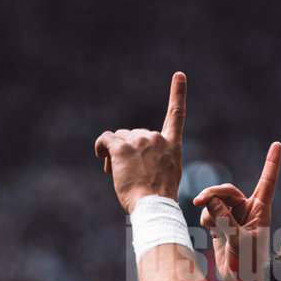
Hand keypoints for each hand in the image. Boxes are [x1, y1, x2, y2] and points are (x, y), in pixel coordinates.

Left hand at [95, 72, 186, 212]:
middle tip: (128, 172)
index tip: (179, 75)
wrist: (154, 206)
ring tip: (119, 173)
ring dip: (116, 152)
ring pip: (119, 138)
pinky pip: (105, 139)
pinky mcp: (122, 148)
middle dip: (129, 149)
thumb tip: (124, 155)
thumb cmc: (158, 198)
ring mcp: (139, 141)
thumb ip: (154, 158)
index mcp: (172, 145)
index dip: (178, 93)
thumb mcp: (166, 175)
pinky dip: (101, 147)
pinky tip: (102, 157)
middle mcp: (157, 138)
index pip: (176, 114)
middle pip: (135, 134)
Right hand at [193, 142, 280, 280]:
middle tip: (199, 201)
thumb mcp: (238, 240)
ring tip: (209, 226)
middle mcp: (248, 209)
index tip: (277, 144)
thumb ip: (224, 219)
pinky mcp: (220, 224)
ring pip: (215, 200)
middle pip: (227, 190)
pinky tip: (209, 231)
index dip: (271, 163)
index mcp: (261, 210)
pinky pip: (208, 212)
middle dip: (213, 194)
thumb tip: (210, 200)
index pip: (267, 181)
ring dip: (208, 209)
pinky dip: (206, 219)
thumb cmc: (247, 263)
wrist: (240, 280)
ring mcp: (233, 216)